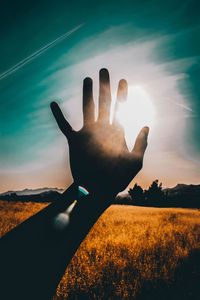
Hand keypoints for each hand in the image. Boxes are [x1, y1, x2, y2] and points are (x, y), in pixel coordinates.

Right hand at [51, 68, 148, 199]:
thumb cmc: (117, 178)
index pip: (121, 108)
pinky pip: (64, 125)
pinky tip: (53, 103)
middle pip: (104, 102)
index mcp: (116, 132)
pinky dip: (58, 115)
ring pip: (87, 108)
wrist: (97, 189)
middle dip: (105, 86)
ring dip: (87, 94)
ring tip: (87, 79)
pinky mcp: (75, 141)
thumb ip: (140, 143)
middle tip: (104, 70)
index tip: (123, 80)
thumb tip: (146, 125)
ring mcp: (88, 134)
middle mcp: (102, 129)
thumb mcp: (134, 162)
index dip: (122, 94)